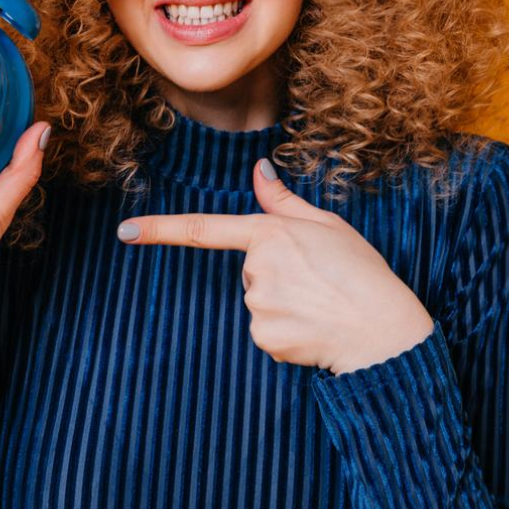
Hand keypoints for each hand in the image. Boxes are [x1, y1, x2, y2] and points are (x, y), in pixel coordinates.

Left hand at [116, 159, 436, 374]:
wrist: (383, 330)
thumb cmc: (362, 273)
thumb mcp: (328, 226)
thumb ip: (284, 202)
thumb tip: (258, 170)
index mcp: (270, 233)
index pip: (204, 229)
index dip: (160, 229)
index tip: (124, 232)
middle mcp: (258, 268)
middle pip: (251, 271)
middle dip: (278, 276)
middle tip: (319, 282)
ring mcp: (258, 305)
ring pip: (259, 303)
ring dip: (285, 305)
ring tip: (322, 306)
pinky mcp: (264, 338)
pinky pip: (266, 332)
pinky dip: (287, 332)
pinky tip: (314, 329)